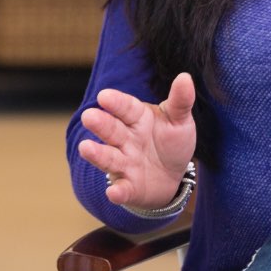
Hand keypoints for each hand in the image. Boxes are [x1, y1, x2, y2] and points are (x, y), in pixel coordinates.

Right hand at [76, 72, 197, 209]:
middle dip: (100, 124)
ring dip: (97, 154)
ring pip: (109, 158)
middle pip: (111, 130)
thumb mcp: (179, 120)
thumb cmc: (171, 142)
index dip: (116, 103)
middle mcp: (125, 140)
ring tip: (85, 148)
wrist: (173, 176)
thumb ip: (180, 101)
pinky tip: (113, 193)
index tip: (104, 96)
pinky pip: (122, 189)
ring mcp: (124, 163)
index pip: (126, 108)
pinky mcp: (128, 187)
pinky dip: (117, 192)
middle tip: (89, 116)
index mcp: (137, 118)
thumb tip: (185, 77)